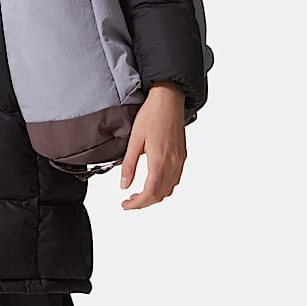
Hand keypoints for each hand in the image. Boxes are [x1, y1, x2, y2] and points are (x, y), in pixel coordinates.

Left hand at [119, 82, 186, 209]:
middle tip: (129, 202)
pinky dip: (164, 187)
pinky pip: (175, 179)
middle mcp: (173, 163)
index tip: (125, 205)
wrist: (169, 100)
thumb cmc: (151, 115)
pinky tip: (153, 181)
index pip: (150, 193)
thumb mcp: (135, 140)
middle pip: (161, 195)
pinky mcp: (182, 156)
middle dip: (144, 202)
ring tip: (139, 194)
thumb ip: (129, 165)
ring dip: (155, 196)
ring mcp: (180, 160)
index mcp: (160, 160)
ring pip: (170, 189)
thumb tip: (123, 185)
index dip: (137, 204)